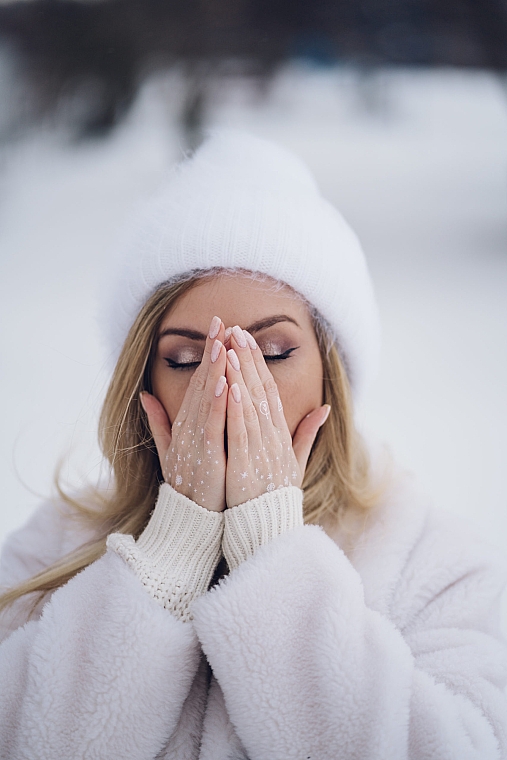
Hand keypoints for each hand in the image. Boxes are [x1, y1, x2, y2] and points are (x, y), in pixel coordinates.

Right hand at [140, 316, 228, 511]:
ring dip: (214, 370)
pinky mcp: (206, 457)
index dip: (206, 355)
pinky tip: (224, 382)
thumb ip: (158, 421)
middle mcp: (188, 428)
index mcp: (185, 424)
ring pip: (205, 399)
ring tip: (222, 342)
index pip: (197, 382)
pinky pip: (212, 425)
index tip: (217, 328)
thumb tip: (145, 395)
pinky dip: (217, 403)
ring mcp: (195, 441)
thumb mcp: (170, 449)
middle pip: (200, 383)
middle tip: (219, 321)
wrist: (189, 522)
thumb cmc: (188, 485)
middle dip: (210, 351)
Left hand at [224, 325, 329, 507]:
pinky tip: (231, 388)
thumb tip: (323, 408)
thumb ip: (306, 433)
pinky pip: (243, 434)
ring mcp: (262, 453)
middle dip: (247, 359)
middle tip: (236, 330)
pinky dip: (238, 410)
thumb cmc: (277, 497)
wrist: (269, 532)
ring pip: (251, 407)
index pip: (269, 391)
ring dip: (241, 376)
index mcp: (280, 435)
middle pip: (260, 391)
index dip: (257, 363)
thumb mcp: (295, 462)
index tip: (246, 339)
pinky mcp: (248, 469)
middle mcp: (273, 439)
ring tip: (230, 349)